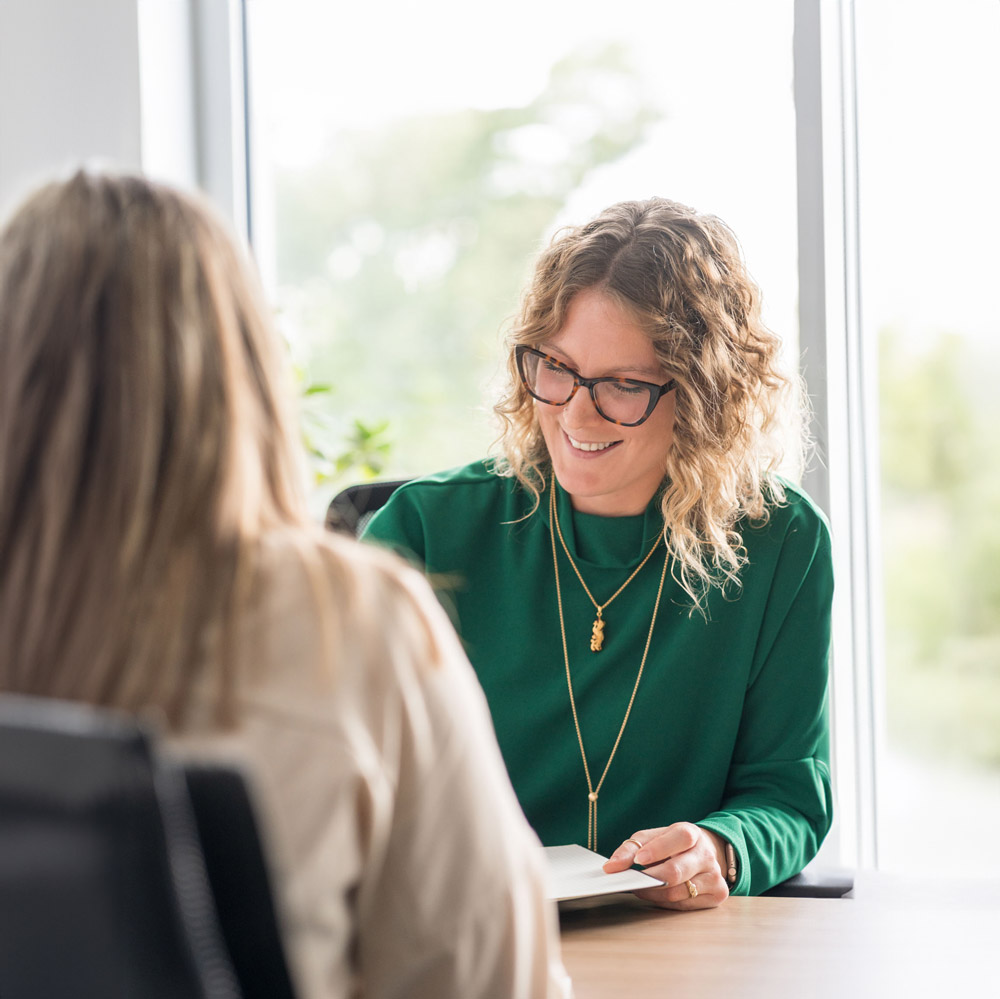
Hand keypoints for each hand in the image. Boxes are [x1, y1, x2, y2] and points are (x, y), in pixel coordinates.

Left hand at [603, 822, 730, 909]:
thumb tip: (610, 867)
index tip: (639, 860)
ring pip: (678, 892)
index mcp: (691, 833)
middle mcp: (706, 854)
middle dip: (649, 879)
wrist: (704, 853)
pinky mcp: (717, 895)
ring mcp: (715, 876)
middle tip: (631, 881)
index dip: (658, 850)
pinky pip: (684, 905)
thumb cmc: (672, 845)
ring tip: (641, 887)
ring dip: (653, 893)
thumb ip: (630, 849)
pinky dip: (665, 902)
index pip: (679, 839)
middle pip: (676, 872)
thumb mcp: (652, 838)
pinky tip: (658, 894)